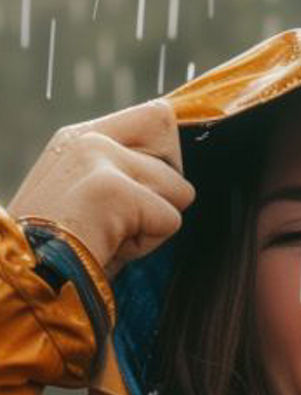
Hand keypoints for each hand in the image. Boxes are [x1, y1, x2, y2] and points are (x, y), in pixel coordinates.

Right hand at [8, 100, 194, 279]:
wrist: (25, 278)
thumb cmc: (63, 249)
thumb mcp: (93, 196)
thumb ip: (129, 170)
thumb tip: (181, 171)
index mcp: (80, 137)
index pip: (159, 116)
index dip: (169, 154)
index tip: (147, 189)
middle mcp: (88, 138)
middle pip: (176, 149)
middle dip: (164, 193)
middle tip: (119, 219)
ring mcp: (97, 158)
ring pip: (180, 190)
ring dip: (153, 224)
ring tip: (108, 235)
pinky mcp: (110, 188)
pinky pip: (170, 219)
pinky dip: (147, 244)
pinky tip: (107, 246)